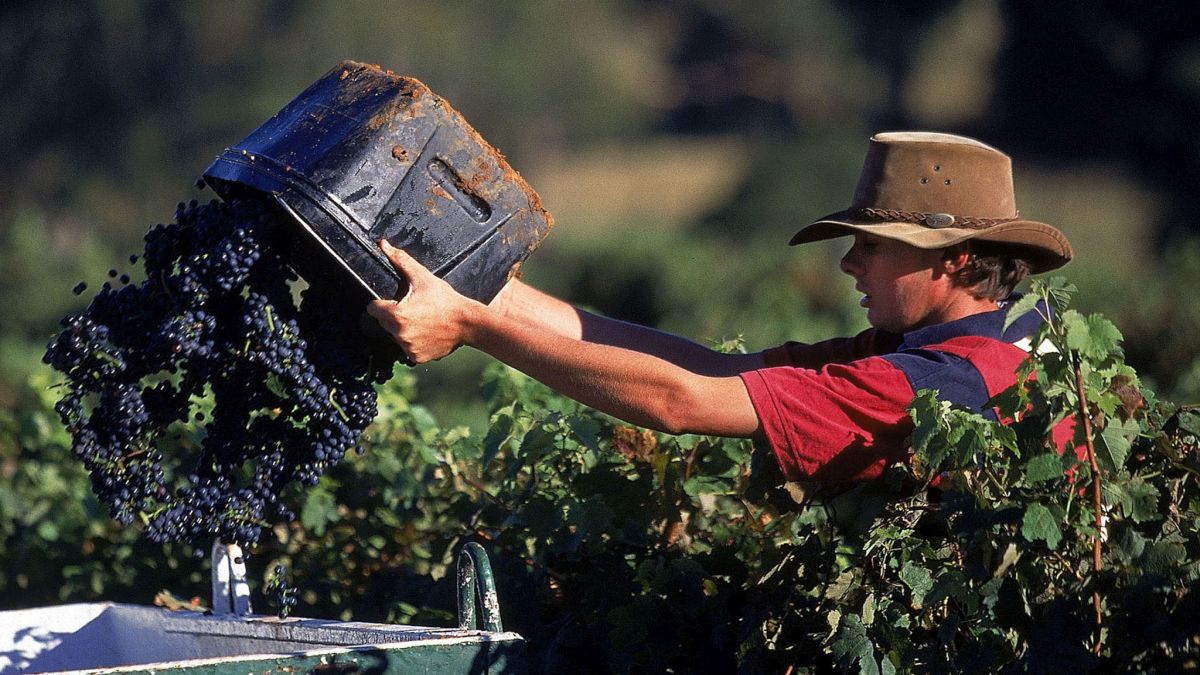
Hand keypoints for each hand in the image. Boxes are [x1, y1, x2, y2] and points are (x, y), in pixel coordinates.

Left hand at [365, 240, 481, 363]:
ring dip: (404, 330)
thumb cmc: (445, 300)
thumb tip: (383, 245)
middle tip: (414, 309)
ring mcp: (407, 347)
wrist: (468, 323)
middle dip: (394, 316)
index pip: (373, 309)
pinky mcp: (416, 357)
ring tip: (422, 321)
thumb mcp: (423, 277)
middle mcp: (398, 334)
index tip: (394, 302)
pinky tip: (427, 333)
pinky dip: (415, 343)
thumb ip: (400, 260)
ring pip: (396, 337)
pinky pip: (408, 349)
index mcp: (395, 314)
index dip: (382, 303)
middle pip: (384, 323)